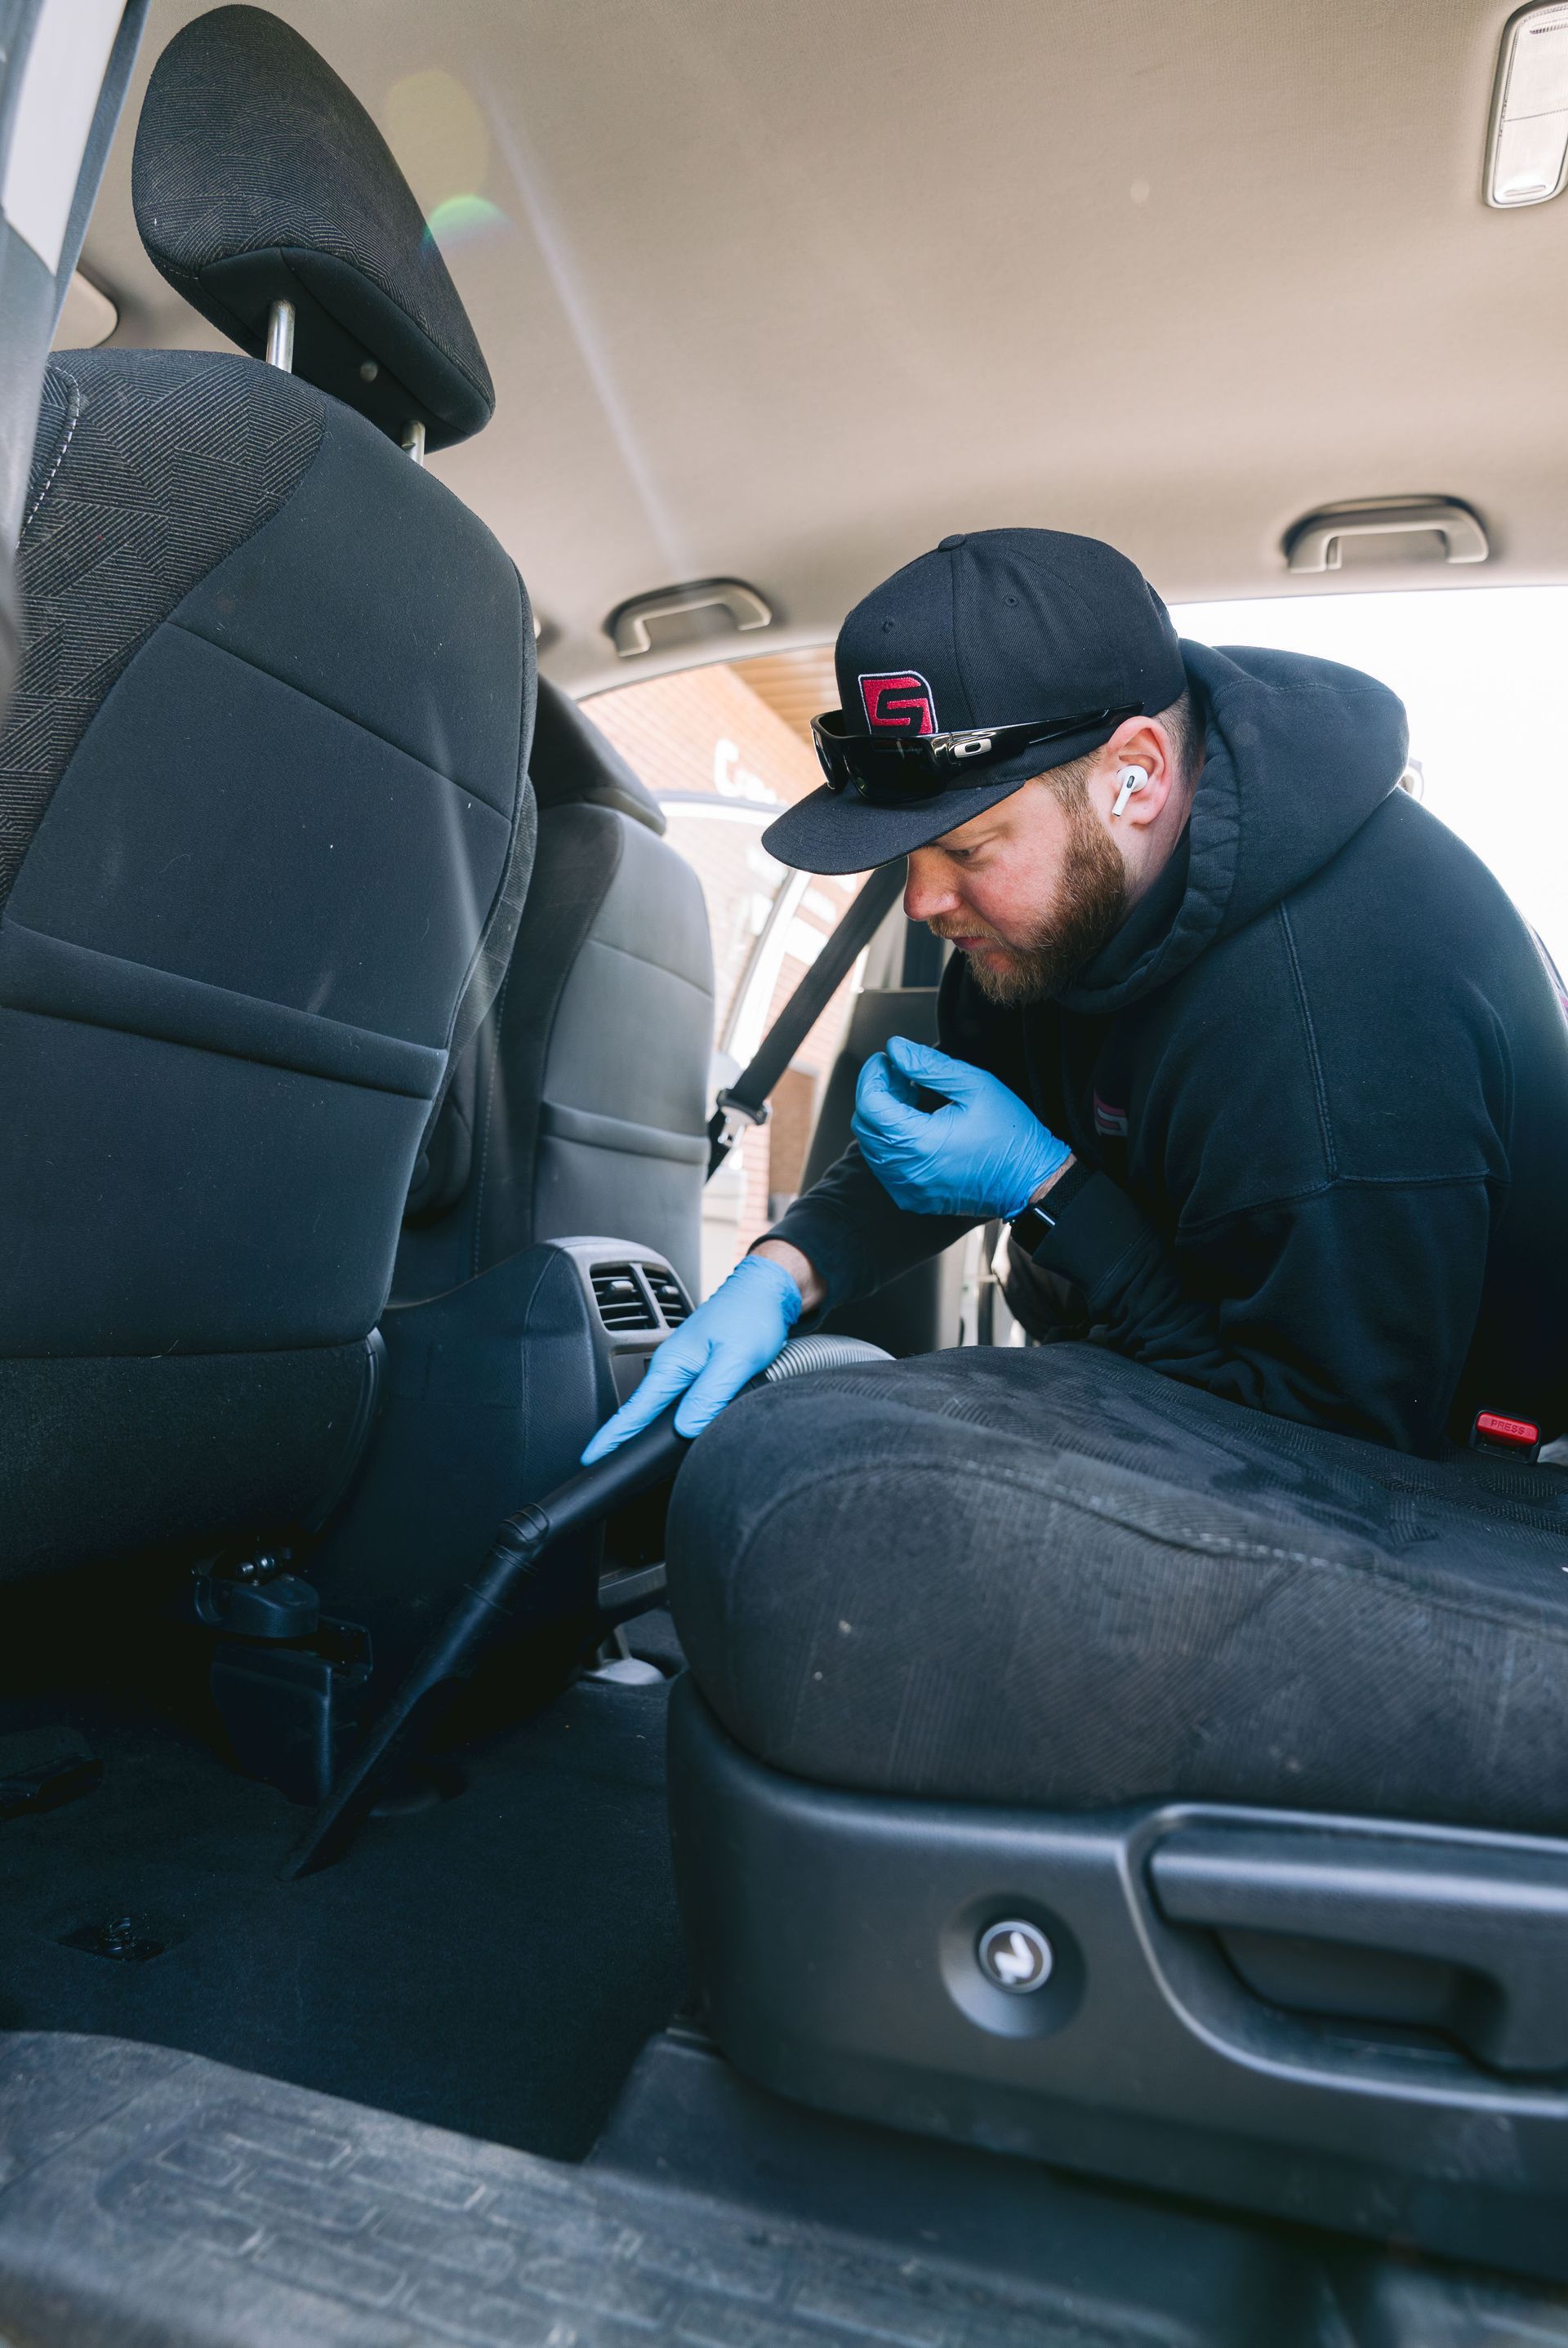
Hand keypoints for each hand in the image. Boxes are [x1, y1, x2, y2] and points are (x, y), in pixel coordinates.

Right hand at [579, 1253, 801, 1461]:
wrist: (766, 1289)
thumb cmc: (752, 1315)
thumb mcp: (735, 1359)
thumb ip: (710, 1394)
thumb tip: (686, 1427)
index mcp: (674, 1363)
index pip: (636, 1409)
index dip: (614, 1436)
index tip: (592, 1456)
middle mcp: (672, 1364)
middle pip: (643, 1409)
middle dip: (623, 1436)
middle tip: (605, 1462)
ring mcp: (684, 1364)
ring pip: (660, 1403)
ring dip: (645, 1426)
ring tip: (627, 1450)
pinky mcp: (698, 1365)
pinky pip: (677, 1395)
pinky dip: (669, 1413)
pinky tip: (669, 1425)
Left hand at [851, 1035, 1070, 1220]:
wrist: (1031, 1181)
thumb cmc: (1010, 1132)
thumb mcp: (975, 1086)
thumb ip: (929, 1066)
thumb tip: (895, 1048)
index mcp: (919, 1143)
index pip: (870, 1104)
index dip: (872, 1076)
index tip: (886, 1059)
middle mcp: (906, 1172)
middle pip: (864, 1125)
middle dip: (875, 1093)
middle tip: (900, 1073)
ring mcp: (907, 1190)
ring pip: (871, 1146)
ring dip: (882, 1117)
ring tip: (909, 1096)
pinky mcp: (913, 1198)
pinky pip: (885, 1166)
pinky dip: (890, 1142)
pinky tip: (915, 1125)